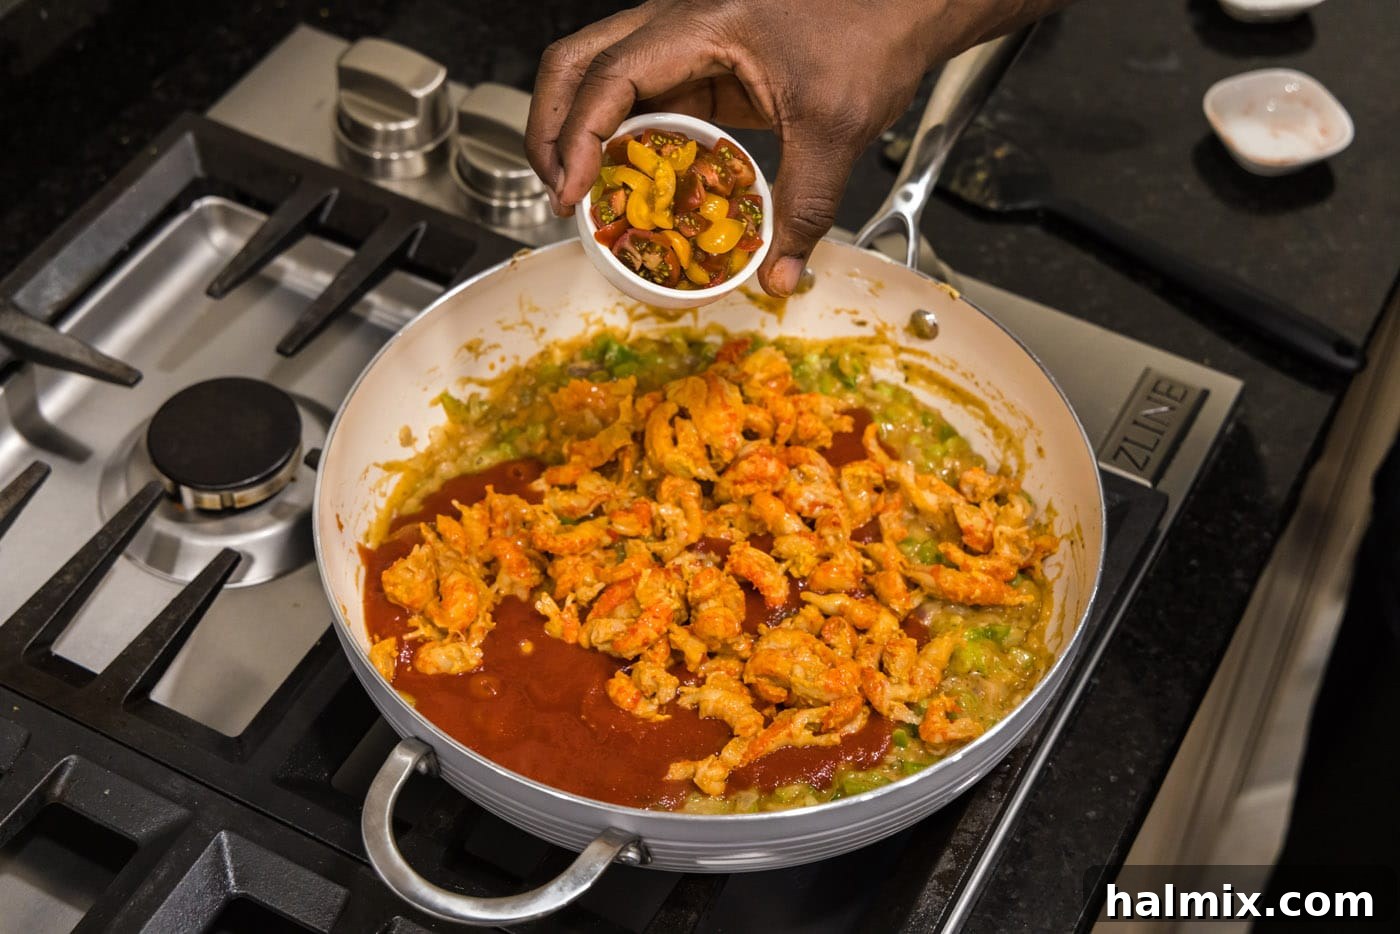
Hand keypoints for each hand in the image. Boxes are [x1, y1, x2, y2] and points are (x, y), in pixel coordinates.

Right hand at [526, 0, 975, 296]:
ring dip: (580, 134)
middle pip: (575, 65)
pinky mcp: (704, 67)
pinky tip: (638, 185)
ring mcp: (686, 44)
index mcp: (698, 25)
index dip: (576, 139)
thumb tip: (778, 275)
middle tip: (559, 195)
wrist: (905, 4)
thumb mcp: (835, 128)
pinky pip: (645, 101)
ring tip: (584, 195)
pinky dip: (627, 142)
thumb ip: (804, 207)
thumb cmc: (873, 31)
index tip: (571, 195)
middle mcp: (678, 25)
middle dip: (551, 130)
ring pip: (599, 79)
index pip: (608, 79)